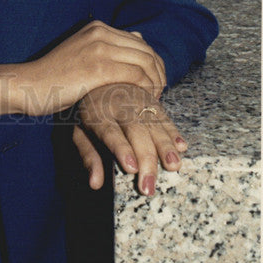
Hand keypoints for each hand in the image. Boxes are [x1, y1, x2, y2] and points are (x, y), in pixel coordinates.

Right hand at [16, 21, 165, 116]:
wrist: (30, 84)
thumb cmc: (56, 76)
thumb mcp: (83, 52)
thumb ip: (109, 44)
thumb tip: (139, 37)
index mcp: (97, 27)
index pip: (140, 42)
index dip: (153, 64)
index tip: (154, 84)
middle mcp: (100, 32)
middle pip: (146, 51)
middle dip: (158, 74)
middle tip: (157, 94)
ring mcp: (99, 47)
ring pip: (145, 62)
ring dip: (155, 83)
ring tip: (151, 99)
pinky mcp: (98, 67)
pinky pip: (136, 75)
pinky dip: (145, 89)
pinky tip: (142, 101)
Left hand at [72, 83, 186, 195]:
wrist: (104, 77)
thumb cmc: (91, 113)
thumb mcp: (80, 131)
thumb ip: (88, 156)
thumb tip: (95, 184)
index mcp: (98, 114)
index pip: (110, 132)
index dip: (122, 149)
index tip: (132, 169)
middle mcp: (119, 106)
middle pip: (135, 131)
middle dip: (145, 158)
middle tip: (149, 185)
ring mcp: (137, 101)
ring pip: (153, 123)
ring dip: (165, 146)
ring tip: (173, 166)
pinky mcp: (152, 99)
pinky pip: (164, 116)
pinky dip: (173, 132)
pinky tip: (181, 147)